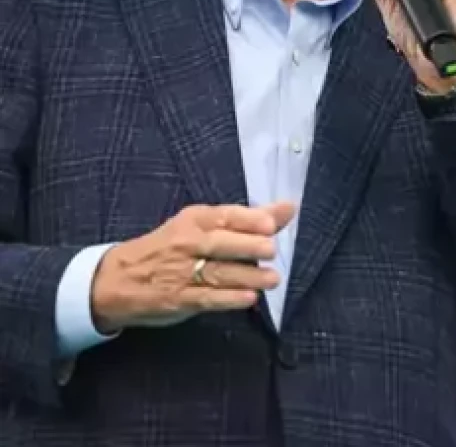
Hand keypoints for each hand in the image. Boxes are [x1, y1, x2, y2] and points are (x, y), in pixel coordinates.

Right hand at [89, 202, 294, 334]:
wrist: (115, 280)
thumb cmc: (169, 248)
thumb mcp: (201, 226)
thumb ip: (247, 219)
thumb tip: (288, 207)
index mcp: (194, 220)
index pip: (224, 216)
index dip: (248, 219)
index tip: (271, 223)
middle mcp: (187, 243)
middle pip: (220, 243)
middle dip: (246, 245)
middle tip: (270, 249)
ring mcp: (181, 273)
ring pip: (218, 273)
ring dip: (247, 276)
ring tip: (272, 279)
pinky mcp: (178, 299)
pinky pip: (207, 298)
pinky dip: (229, 299)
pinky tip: (249, 299)